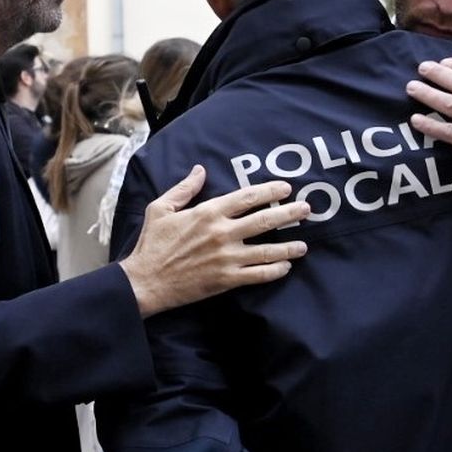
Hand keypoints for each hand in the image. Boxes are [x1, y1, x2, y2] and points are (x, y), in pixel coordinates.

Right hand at [119, 165, 310, 317]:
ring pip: (267, 250)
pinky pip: (258, 275)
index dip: (270, 190)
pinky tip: (286, 268)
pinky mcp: (226, 279)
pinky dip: (275, 271)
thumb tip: (200, 170)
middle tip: (306, 209)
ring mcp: (226, 258)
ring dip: (289, 246)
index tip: (286, 188)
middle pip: (264, 219)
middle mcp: (222, 233)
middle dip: (290, 213)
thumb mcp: (161, 208)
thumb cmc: (152, 244)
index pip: (247, 197)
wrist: (145, 282)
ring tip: (304, 244)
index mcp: (208, 212)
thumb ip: (184, 188)